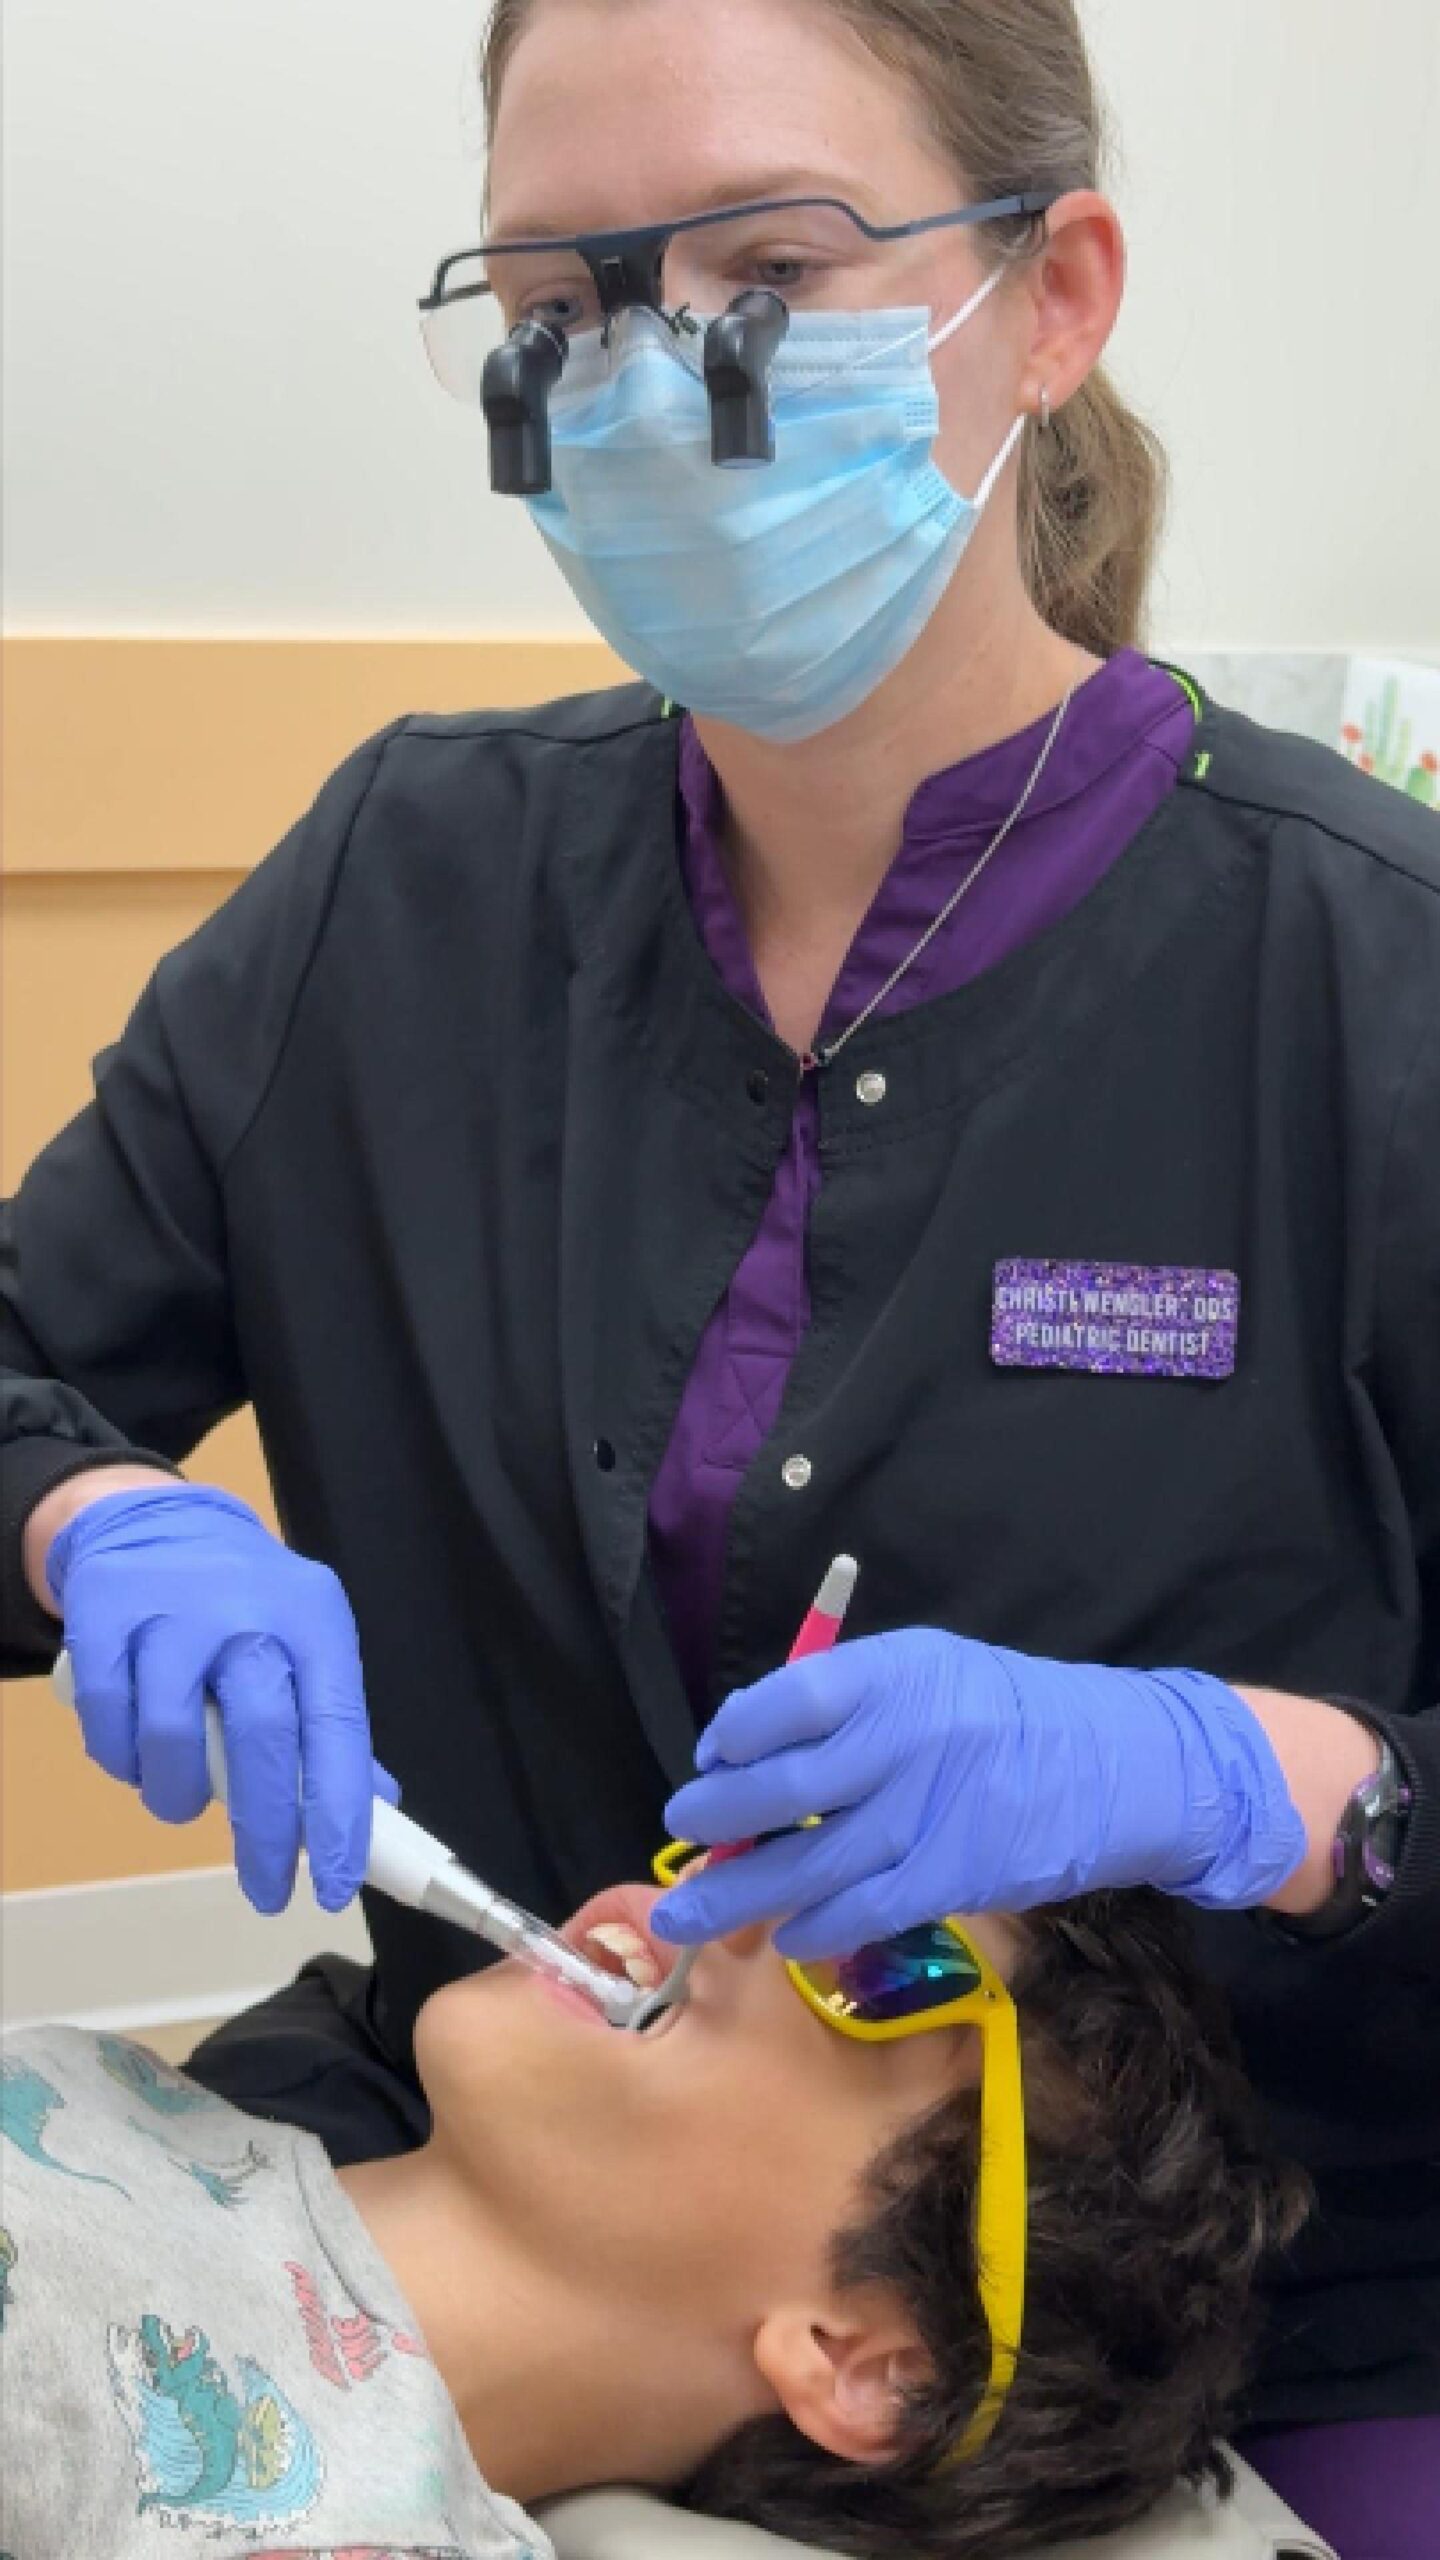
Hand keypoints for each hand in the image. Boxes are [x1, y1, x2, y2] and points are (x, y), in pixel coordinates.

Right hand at [45, 1484, 397, 1914]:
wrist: (159, 1521)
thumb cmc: (246, 1603)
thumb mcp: (307, 1643)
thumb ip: (332, 1723)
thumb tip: (375, 1806)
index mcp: (315, 1622)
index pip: (338, 1729)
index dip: (339, 1814)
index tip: (332, 1884)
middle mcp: (250, 1611)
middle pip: (263, 1737)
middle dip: (266, 1832)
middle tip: (266, 1889)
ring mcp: (173, 1611)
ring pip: (172, 1738)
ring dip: (177, 1796)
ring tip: (181, 1797)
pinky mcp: (105, 1617)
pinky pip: (108, 1720)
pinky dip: (120, 1758)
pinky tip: (135, 1753)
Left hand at [652, 1628, 1306, 1958]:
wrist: (1113, 1763)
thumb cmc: (1001, 1712)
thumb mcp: (924, 1670)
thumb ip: (842, 1700)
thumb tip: (746, 1744)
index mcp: (890, 1676)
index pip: (783, 1704)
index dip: (731, 1738)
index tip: (713, 1759)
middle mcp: (902, 1741)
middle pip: (779, 1790)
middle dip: (715, 1819)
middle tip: (683, 1832)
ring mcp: (925, 1814)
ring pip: (807, 1865)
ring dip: (736, 1894)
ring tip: (689, 1914)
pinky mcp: (950, 1877)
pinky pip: (861, 1911)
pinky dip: (812, 1928)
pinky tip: (784, 1936)